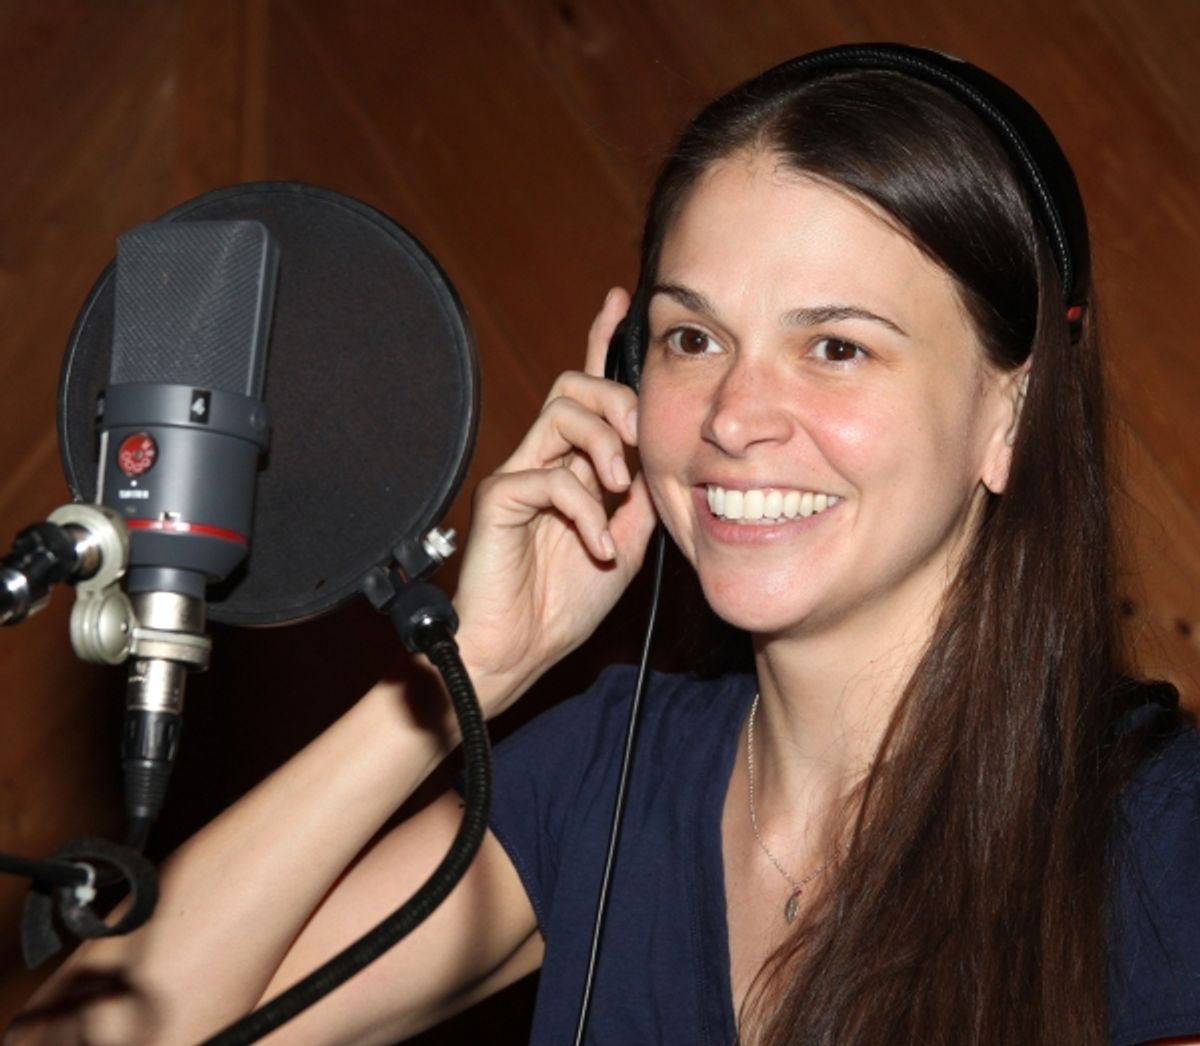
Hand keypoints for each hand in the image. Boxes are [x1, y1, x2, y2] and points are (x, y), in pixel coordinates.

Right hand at [452, 288, 656, 713]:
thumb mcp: (625, 543)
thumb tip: (662, 460)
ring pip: (560, 410)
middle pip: (575, 385)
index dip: (602, 342)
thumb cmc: (566, 601)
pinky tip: (595, 544)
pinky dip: (585, 510)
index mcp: (573, 467)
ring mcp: (519, 476)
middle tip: (638, 441)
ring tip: (618, 491)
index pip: (588, 392)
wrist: (522, 650)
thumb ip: (639, 498)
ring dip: (602, 444)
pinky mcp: (500, 500)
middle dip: (616, 400)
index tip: (622, 302)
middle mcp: (544, 461)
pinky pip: (548, 476)